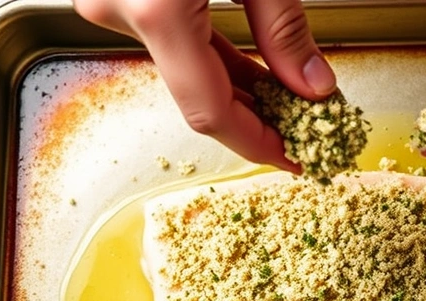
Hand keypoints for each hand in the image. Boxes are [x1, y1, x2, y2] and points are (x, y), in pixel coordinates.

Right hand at [74, 0, 337, 171]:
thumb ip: (282, 27)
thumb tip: (314, 85)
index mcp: (156, 10)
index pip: (211, 112)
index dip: (258, 145)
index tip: (296, 159)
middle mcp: (120, 12)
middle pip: (198, 98)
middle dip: (257, 121)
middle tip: (305, 130)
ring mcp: (111, 2)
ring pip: (184, 73)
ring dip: (237, 91)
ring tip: (289, 100)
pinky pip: (169, 44)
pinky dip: (211, 61)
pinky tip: (252, 71)